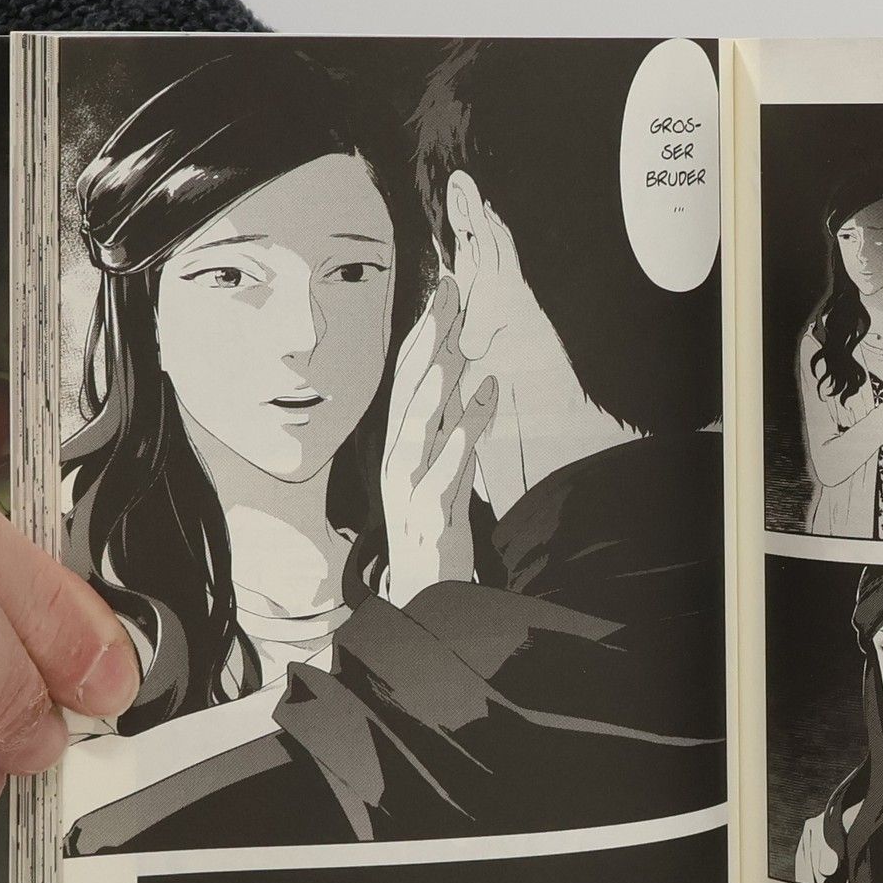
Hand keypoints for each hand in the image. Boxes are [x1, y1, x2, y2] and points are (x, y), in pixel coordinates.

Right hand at [381, 272, 496, 608]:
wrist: (425, 591)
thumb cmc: (433, 524)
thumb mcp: (436, 466)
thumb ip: (445, 422)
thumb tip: (457, 373)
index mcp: (397, 445)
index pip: (406, 378)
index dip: (423, 333)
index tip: (443, 292)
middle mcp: (397, 459)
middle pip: (410, 390)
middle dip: (429, 342)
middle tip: (449, 296)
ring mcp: (411, 485)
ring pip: (421, 425)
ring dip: (437, 382)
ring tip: (453, 343)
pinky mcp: (434, 511)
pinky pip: (452, 464)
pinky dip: (468, 428)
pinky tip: (486, 395)